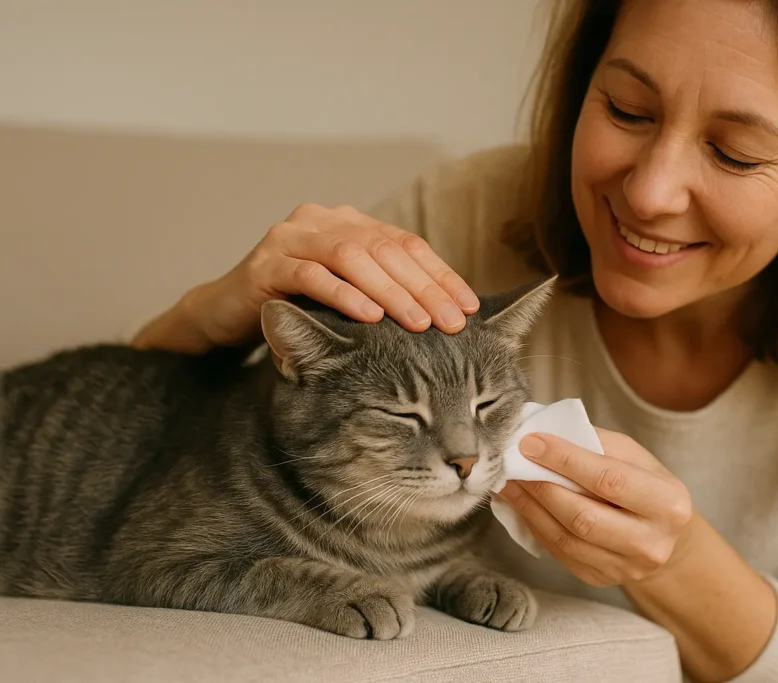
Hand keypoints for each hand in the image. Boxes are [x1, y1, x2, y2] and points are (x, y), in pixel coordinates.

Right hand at [154, 203, 478, 350]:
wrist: (225, 313)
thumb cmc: (297, 307)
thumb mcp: (347, 294)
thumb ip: (384, 289)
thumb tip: (444, 311)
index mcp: (348, 222)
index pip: (406, 244)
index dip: (441, 275)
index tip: (469, 307)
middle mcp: (321, 220)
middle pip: (385, 249)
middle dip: (424, 287)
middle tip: (451, 322)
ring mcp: (290, 237)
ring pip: (352, 257)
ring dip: (391, 291)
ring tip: (418, 322)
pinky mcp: (265, 263)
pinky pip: (311, 275)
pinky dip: (344, 295)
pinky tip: (370, 316)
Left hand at [496, 428, 692, 586]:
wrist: (665, 539)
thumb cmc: (647, 487)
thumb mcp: (637, 458)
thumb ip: (598, 444)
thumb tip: (547, 433)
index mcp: (669, 504)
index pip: (609, 480)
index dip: (566, 460)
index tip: (532, 442)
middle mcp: (651, 543)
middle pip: (583, 517)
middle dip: (542, 487)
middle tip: (513, 463)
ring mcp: (626, 568)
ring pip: (566, 540)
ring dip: (530, 508)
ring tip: (508, 483)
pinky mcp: (600, 579)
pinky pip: (559, 553)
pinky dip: (535, 525)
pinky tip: (520, 505)